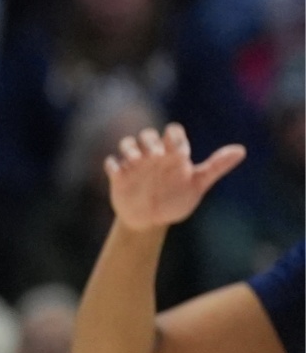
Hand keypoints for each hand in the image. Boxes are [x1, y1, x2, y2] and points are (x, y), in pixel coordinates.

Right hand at [106, 123, 244, 230]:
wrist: (152, 220)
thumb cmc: (176, 199)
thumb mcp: (197, 184)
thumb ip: (216, 166)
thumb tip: (241, 150)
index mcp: (171, 154)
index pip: (173, 132)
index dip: (176, 138)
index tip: (181, 155)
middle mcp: (152, 155)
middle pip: (147, 135)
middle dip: (151, 142)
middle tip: (157, 157)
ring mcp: (134, 164)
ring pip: (127, 143)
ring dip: (130, 149)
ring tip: (136, 161)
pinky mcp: (118, 176)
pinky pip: (111, 163)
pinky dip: (113, 165)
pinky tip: (119, 173)